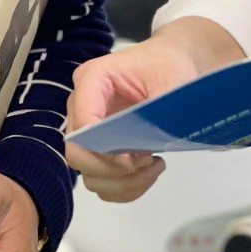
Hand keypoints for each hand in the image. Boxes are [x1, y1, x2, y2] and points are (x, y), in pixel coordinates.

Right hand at [64, 38, 202, 202]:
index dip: (104, 149)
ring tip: (153, 166)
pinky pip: (102, 181)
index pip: (83, 123)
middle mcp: (81, 106)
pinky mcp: (99, 148)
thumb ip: (159, 111)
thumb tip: (150, 145)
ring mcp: (88, 129)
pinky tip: (147, 172)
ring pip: (89, 174)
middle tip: (148, 161)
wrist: (172, 63)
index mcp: (93, 79)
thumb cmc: (168, 64)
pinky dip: (125, 187)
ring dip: (123, 182)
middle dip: (113, 169)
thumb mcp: (172, 81)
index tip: (135, 159)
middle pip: (78, 154)